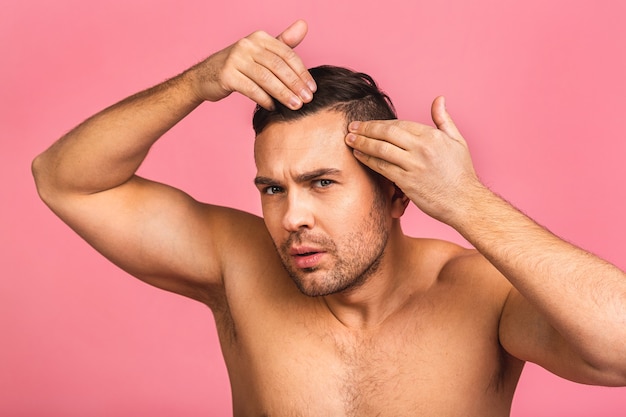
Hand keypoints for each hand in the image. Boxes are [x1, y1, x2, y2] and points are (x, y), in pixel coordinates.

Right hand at [190, 20, 315, 109]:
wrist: (205, 77)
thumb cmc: (239, 66)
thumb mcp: (261, 52)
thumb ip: (283, 42)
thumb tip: (304, 25)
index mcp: (260, 38)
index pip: (287, 54)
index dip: (301, 72)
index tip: (312, 89)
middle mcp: (247, 45)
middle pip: (278, 66)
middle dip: (295, 84)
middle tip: (307, 100)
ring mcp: (235, 59)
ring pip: (266, 78)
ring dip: (283, 94)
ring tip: (295, 106)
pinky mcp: (226, 75)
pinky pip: (251, 89)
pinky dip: (264, 99)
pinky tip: (273, 107)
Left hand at [345, 96, 482, 223]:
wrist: (465, 202)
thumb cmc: (461, 173)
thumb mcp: (457, 141)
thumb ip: (444, 119)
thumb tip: (439, 99)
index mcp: (432, 135)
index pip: (399, 124)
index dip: (380, 123)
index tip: (367, 123)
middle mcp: (422, 148)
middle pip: (386, 133)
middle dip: (366, 129)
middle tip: (351, 127)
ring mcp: (413, 165)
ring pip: (381, 149)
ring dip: (362, 143)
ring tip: (349, 140)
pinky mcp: (407, 182)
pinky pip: (382, 167)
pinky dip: (368, 160)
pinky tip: (359, 155)